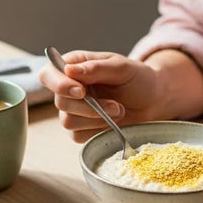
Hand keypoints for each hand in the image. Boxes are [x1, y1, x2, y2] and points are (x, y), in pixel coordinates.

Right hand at [38, 50, 163, 141]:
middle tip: (115, 105)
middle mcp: (69, 88)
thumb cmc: (138, 78)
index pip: (48, 74)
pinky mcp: (81, 129)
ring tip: (118, 110)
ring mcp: (74, 110)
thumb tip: (69, 70)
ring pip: (68, 122)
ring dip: (97, 119)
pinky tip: (112, 122)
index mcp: (74, 66)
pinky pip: (79, 136)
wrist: (153, 100)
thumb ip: (96, 68)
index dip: (59, 84)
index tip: (81, 91)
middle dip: (89, 107)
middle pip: (60, 102)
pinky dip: (98, 130)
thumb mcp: (122, 67)